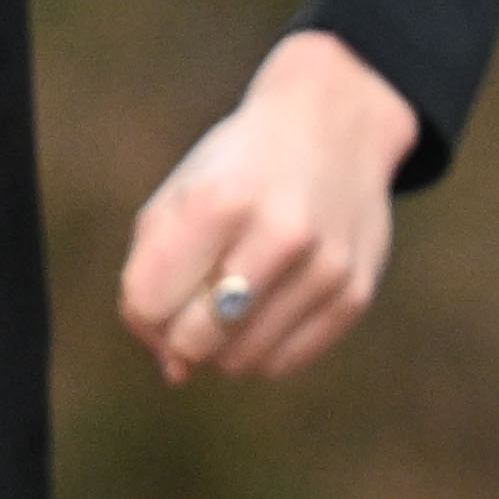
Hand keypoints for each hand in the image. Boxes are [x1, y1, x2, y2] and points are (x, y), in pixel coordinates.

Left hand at [120, 31, 411, 384]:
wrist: (333, 125)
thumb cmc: (238, 169)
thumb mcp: (180, 198)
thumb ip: (152, 281)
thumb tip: (176, 373)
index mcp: (220, 201)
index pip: (149, 305)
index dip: (143, 307)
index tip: (160, 283)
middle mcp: (280, 234)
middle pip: (194, 340)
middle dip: (182, 331)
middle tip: (196, 297)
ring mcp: (324, 266)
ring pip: (240, 360)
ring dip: (223, 342)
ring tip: (235, 294)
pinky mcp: (354, 292)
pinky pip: (283, 363)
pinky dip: (262, 347)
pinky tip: (267, 305)